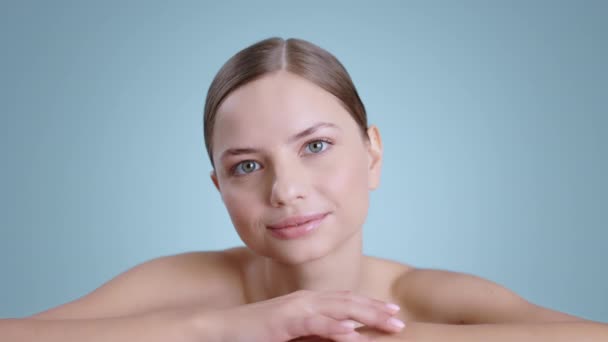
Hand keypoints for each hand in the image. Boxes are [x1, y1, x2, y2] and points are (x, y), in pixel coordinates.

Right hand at [206, 289, 404, 341]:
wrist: (223, 330)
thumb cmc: (257, 334)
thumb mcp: (293, 334)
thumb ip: (316, 334)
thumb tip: (346, 336)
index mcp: (309, 302)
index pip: (346, 301)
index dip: (371, 305)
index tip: (393, 312)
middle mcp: (306, 300)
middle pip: (348, 302)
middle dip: (376, 310)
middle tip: (400, 319)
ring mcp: (295, 308)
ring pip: (338, 309)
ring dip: (366, 315)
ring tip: (388, 323)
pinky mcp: (284, 320)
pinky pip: (314, 323)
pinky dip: (334, 328)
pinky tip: (352, 334)